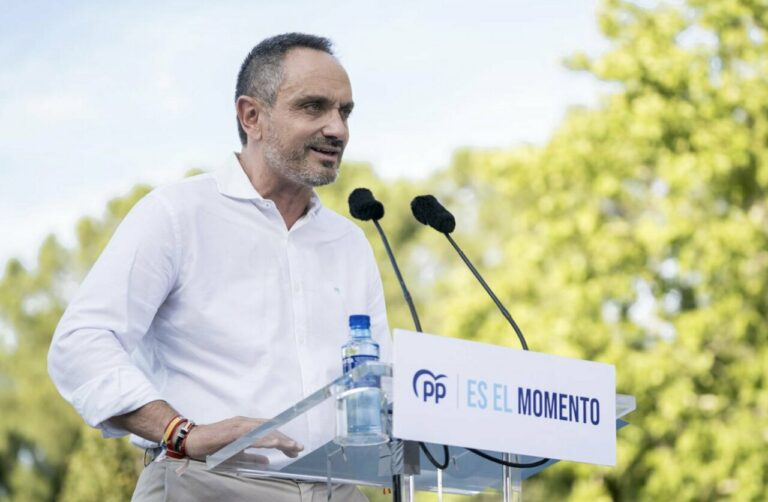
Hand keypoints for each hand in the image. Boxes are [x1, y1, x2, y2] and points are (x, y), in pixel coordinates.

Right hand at [184, 416, 303, 460]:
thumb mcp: (236, 454)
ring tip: (293, 446)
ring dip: (280, 438)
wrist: (191, 440)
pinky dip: (264, 438)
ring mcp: (239, 426)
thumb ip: (252, 456)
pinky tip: (274, 442)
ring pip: (264, 431)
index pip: (270, 431)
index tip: (295, 449)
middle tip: (299, 448)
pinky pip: (252, 435)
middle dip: (286, 439)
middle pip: (271, 429)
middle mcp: (245, 423)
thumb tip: (268, 461)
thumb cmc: (212, 446)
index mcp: (247, 427)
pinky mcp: (232, 431)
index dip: (283, 439)